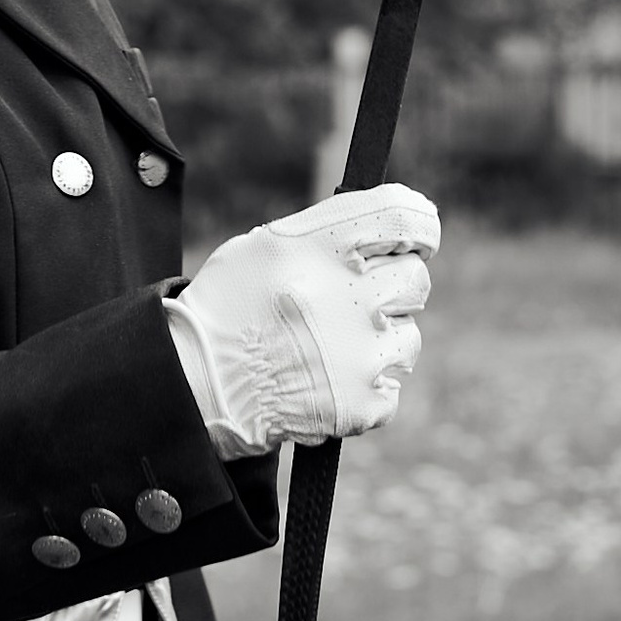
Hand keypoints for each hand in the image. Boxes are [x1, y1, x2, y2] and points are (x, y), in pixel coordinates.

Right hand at [164, 184, 439, 454]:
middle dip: (391, 289)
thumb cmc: (233, 306)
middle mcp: (349, 293)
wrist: (200, 384)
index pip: (405, 219)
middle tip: (352, 303)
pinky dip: (366, 386)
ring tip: (329, 348)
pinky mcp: (365, 401)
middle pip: (415, 278)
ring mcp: (361, 352)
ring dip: (380, 341)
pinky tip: (326, 381)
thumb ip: (332, 230)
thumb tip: (399, 230)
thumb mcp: (267, 243)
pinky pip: (391, 385)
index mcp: (324, 245)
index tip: (420, 240)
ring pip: (408, 336)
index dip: (421, 228)